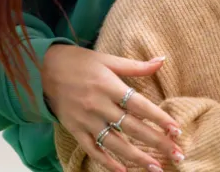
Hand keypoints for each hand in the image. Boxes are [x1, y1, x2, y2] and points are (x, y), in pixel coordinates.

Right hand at [42, 44, 181, 171]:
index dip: (159, 118)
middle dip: (156, 142)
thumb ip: (136, 66)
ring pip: (115, 143)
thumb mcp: (108, 59)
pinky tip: (123, 171)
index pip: (140, 106)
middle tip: (176, 154)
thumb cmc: (80, 62)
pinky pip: (92, 149)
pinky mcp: (74, 130)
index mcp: (109, 86)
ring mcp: (85, 120)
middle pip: (132, 128)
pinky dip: (107, 162)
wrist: (43, 69)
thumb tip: (162, 60)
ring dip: (136, 157)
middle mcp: (98, 105)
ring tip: (155, 167)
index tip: (176, 130)